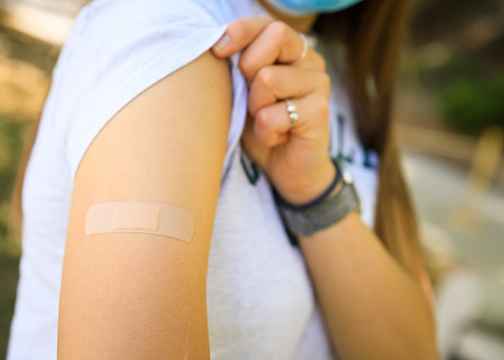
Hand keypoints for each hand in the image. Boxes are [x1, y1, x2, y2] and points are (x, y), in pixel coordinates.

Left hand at [212, 16, 335, 203]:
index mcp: (292, 52)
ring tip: (266, 123)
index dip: (240, 31)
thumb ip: (241, 66)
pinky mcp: (320, 112)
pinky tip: (276, 138)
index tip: (218, 51)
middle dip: (249, 68)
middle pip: (276, 35)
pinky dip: (265, 132)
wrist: (288, 170)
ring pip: (268, 78)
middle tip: (252, 99)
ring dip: (255, 109)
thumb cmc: (264, 128)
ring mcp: (319, 85)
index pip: (267, 23)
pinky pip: (273, 114)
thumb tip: (218, 44)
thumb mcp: (246, 93)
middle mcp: (310, 62)